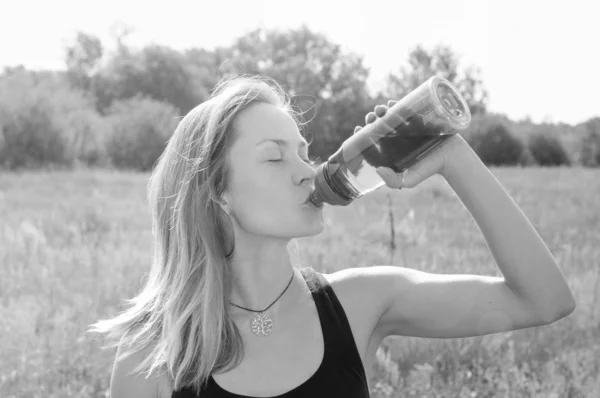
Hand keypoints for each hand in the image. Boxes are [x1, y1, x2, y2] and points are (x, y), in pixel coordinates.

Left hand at [355, 101, 470, 188]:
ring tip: (380, 110)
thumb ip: (393, 181)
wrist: (452, 157)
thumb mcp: (409, 180)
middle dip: (372, 120)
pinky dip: (397, 104)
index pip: (372, 141)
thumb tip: (378, 169)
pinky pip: (405, 109)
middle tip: (371, 118)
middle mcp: (396, 138)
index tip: (358, 129)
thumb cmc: (429, 169)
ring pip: (389, 116)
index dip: (363, 134)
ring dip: (381, 110)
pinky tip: (391, 103)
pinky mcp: (418, 118)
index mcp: (390, 150)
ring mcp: (406, 127)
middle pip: (379, 126)